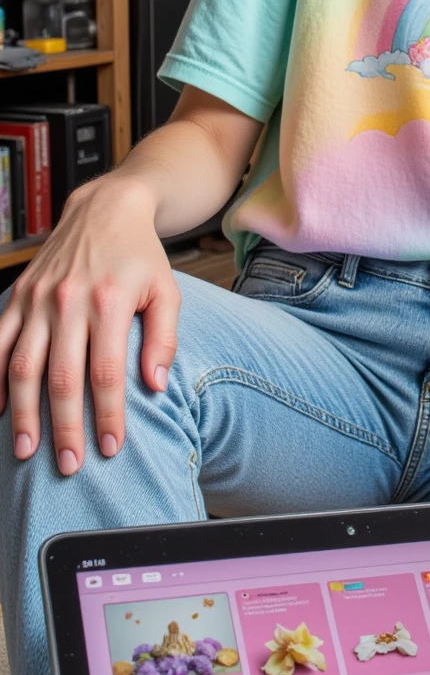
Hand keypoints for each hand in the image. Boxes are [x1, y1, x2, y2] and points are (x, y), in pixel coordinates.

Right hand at [0, 174, 180, 474]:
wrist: (105, 210)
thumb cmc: (140, 257)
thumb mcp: (167, 292)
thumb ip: (164, 339)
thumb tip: (154, 386)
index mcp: (110, 301)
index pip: (106, 371)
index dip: (107, 415)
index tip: (111, 449)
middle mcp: (69, 300)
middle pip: (61, 376)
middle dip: (64, 426)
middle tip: (67, 465)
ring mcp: (38, 299)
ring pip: (21, 365)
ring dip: (22, 413)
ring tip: (26, 450)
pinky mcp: (18, 296)